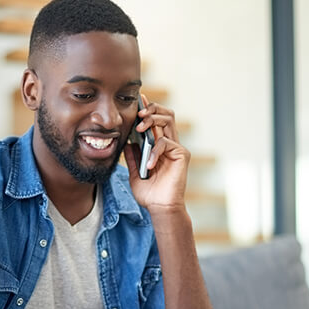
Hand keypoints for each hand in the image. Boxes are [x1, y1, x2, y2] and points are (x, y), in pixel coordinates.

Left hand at [123, 95, 189, 212]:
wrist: (160, 208)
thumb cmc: (150, 193)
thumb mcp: (134, 173)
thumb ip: (132, 157)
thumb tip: (126, 142)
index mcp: (160, 145)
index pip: (157, 120)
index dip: (149, 108)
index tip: (139, 99)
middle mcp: (170, 144)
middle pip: (166, 114)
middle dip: (151, 109)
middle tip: (138, 113)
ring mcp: (177, 148)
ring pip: (168, 121)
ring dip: (152, 120)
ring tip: (139, 129)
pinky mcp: (182, 155)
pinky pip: (166, 144)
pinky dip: (154, 152)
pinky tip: (148, 165)